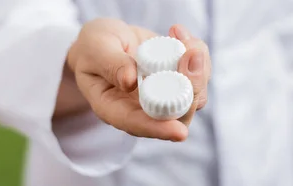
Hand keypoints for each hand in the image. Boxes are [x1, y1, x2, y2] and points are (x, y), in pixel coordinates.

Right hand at [66, 18, 210, 141]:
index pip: (139, 125)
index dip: (160, 129)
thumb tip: (130, 81)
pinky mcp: (179, 78)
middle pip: (178, 113)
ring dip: (198, 65)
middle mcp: (146, 108)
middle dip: (192, 86)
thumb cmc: (93, 49)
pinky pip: (199, 71)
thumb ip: (110, 63)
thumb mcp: (94, 49)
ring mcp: (166, 94)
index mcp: (116, 109)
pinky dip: (196, 51)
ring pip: (195, 93)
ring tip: (179, 35)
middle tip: (190, 53)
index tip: (179, 131)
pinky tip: (176, 31)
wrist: (106, 40)